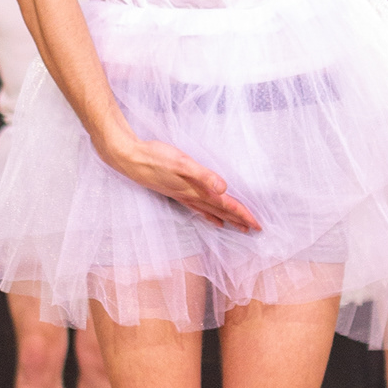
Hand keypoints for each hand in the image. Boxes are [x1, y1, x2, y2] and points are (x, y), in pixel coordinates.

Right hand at [105, 132, 262, 232]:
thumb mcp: (182, 163)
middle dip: (239, 221)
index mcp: (197, 190)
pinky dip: (209, 215)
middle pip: (221, 212)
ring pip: (211, 212)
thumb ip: (204, 175)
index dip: (243, 214)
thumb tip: (223, 188)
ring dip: (226, 220)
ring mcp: (183, 196)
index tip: (258, 224)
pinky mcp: (175, 192)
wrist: (129, 159)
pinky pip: (197, 208)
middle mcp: (192, 196)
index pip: (226, 205)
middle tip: (255, 229)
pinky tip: (213, 219)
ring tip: (239, 229)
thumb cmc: (156, 157)